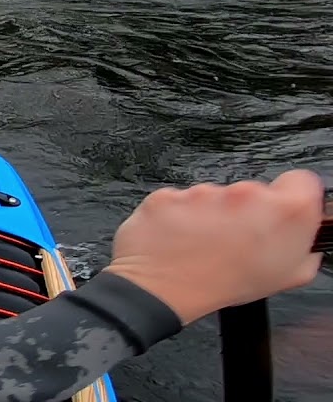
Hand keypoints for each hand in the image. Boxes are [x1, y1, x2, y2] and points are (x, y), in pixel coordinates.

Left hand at [103, 169, 324, 324]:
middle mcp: (246, 194)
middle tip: (237, 239)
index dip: (295, 195)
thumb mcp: (288, 277)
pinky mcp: (171, 192)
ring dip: (211, 214)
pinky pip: (180, 200)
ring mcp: (205, 191)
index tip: (283, 210)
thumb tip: (307, 242)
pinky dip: (179, 215)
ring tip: (204, 244)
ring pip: (214, 196)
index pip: (303, 180)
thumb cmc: (225, 286)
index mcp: (284, 211)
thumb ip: (305, 249)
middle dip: (248, 211)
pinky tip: (180, 238)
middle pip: (254, 191)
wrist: (164, 289)